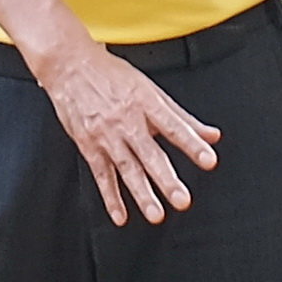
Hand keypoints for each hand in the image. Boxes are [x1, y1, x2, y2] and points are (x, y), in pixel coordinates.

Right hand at [33, 35, 224, 226]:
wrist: (70, 66)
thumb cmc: (111, 75)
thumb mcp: (152, 90)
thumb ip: (183, 117)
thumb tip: (211, 136)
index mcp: (146, 103)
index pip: (175, 127)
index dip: (193, 145)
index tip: (209, 160)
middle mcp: (127, 121)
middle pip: (150, 154)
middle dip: (167, 179)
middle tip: (182, 200)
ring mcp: (107, 136)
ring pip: (127, 169)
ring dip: (142, 194)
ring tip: (156, 214)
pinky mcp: (89, 146)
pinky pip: (102, 175)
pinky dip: (111, 197)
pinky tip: (120, 215)